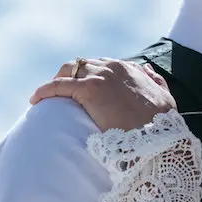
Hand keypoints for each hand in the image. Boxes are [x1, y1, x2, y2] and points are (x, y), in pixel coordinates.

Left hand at [30, 57, 176, 131]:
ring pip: (69, 69)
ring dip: (57, 79)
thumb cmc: (163, 124)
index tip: (82, 87)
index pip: (103, 64)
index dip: (90, 75)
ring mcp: (101, 76)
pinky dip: (45, 90)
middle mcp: (114, 67)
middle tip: (60, 93)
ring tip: (47, 95)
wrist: (156, 137)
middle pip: (84, 64)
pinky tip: (36, 99)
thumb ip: (156, 81)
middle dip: (71, 75)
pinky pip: (58, 85)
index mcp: (131, 69)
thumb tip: (147, 70)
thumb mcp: (165, 98)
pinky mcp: (88, 89)